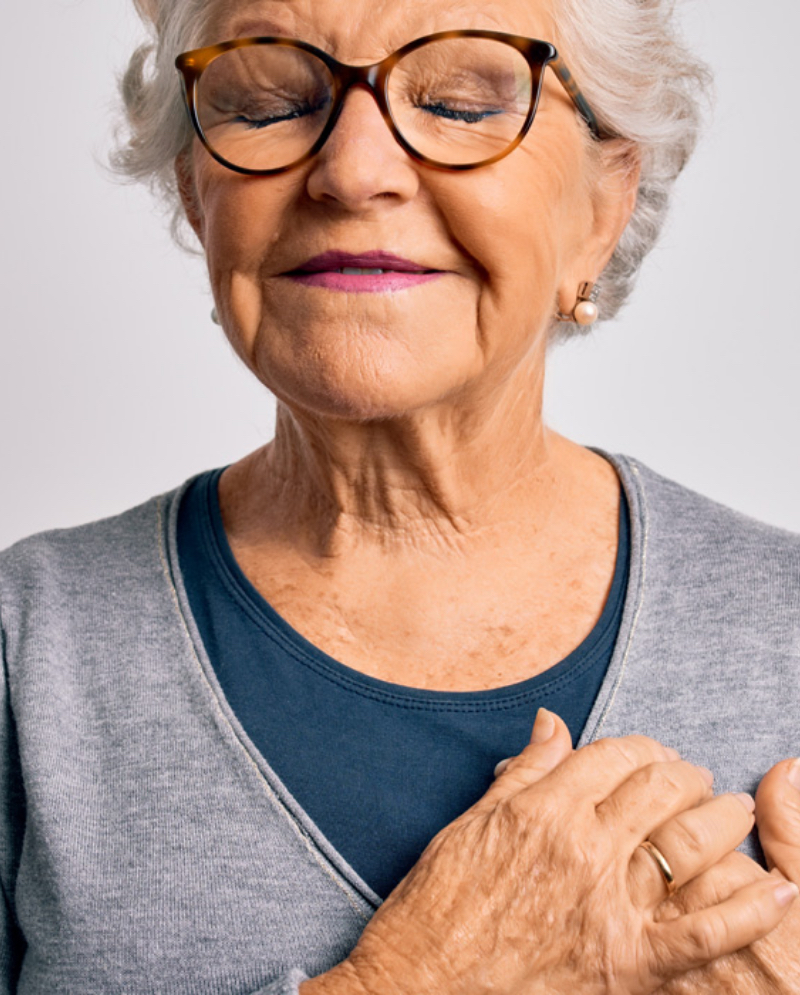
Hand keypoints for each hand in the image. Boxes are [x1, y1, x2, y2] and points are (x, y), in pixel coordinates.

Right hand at [309, 711, 794, 994]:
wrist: (419, 988)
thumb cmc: (436, 905)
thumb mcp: (471, 823)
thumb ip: (523, 771)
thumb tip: (554, 723)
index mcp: (542, 808)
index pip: (614, 754)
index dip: (641, 748)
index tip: (647, 755)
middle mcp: (582, 847)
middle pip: (658, 788)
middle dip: (685, 773)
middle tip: (692, 778)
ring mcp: (607, 905)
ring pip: (688, 843)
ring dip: (720, 820)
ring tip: (731, 814)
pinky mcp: (625, 963)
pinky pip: (702, 934)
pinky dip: (746, 912)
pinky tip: (778, 891)